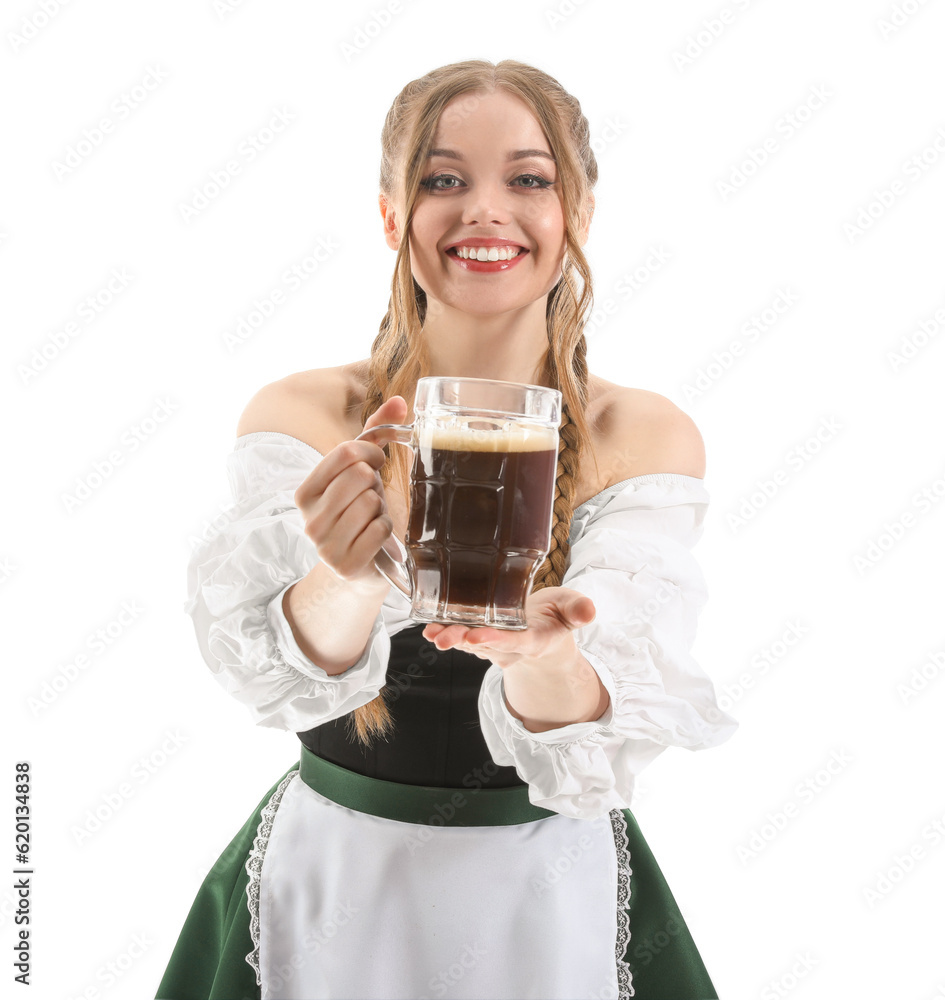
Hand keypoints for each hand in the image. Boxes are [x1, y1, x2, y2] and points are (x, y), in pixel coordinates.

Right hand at [293, 395, 407, 588]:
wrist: (360, 565)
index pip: (345, 453)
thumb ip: (376, 433)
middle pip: (360, 476)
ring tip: (372, 518)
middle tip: (373, 496)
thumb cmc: (360, 511)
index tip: (376, 463)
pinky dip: (386, 530)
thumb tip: (399, 401)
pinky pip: (379, 530)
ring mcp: (324, 546)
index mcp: (304, 492)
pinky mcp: (345, 566)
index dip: (371, 453)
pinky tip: (376, 537)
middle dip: (376, 483)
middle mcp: (308, 520)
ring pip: (371, 502)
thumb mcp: (362, 470)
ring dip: (381, 509)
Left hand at [424, 588, 606, 730]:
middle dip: (463, 641)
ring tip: (431, 632)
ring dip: (449, 638)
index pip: (513, 642)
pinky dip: (444, 633)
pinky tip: (428, 627)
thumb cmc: (556, 615)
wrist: (544, 632)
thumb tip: (589, 611)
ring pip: (468, 644)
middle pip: (484, 646)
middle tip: (444, 637)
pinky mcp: (478, 640)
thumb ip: (578, 610)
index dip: (494, 640)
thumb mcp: (571, 608)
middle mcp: (510, 648)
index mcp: (534, 640)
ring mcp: (492, 647)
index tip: (476, 636)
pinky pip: (460, 639)